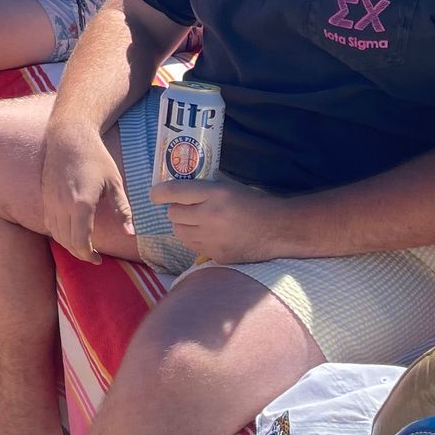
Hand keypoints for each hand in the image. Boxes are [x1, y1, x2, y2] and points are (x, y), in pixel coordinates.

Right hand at [39, 118, 132, 262]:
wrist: (69, 137)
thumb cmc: (95, 157)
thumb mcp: (115, 183)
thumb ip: (122, 210)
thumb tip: (131, 233)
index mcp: (82, 204)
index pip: (80, 242)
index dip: (89, 255)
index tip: (98, 260)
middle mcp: (62, 205)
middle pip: (67, 242)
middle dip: (80, 253)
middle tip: (93, 256)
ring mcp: (51, 200)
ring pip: (56, 234)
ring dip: (68, 244)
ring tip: (83, 245)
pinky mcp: (45, 196)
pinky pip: (49, 222)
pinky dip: (58, 232)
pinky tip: (70, 231)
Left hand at [148, 175, 291, 263]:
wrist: (280, 230)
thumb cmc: (256, 203)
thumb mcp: (231, 186)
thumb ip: (206, 185)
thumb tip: (182, 180)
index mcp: (216, 194)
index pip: (175, 192)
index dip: (159, 193)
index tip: (154, 194)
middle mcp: (211, 216)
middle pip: (173, 214)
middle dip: (177, 210)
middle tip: (187, 207)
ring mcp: (213, 238)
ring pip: (179, 232)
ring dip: (183, 225)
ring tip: (196, 221)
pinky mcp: (217, 255)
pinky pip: (193, 246)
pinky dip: (194, 239)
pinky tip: (207, 234)